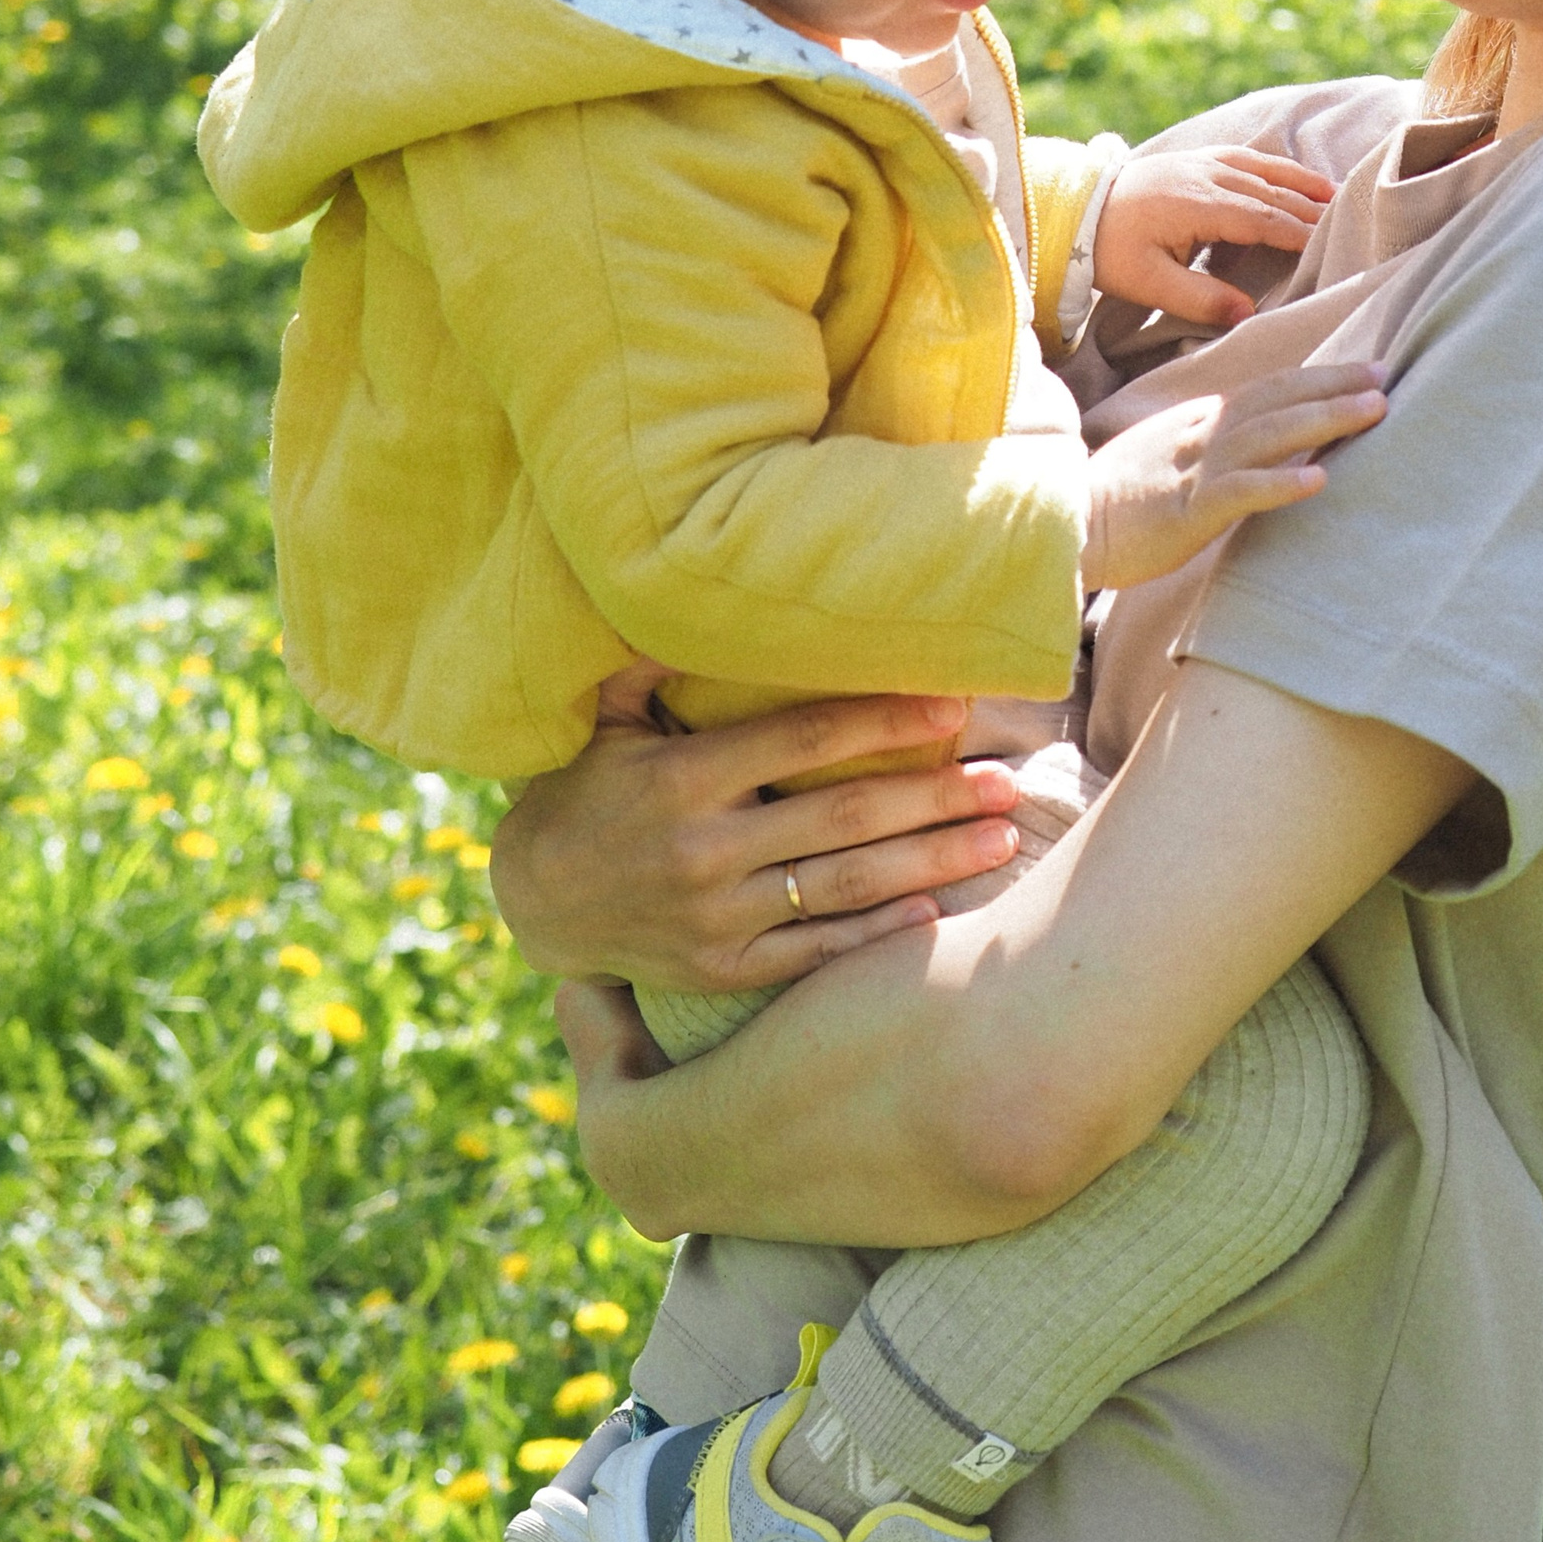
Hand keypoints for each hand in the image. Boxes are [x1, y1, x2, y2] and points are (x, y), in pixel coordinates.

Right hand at [489, 692, 1022, 992]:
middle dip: (934, 797)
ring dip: (931, 862)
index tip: (954, 704)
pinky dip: (877, 934)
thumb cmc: (589, 788)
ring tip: (999, 839)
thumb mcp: (606, 715)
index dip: (883, 719)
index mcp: (681, 778)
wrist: (535, 902)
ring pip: (843, 885)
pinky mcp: (723, 969)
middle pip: (843, 817)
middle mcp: (703, 850)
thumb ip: (652, 655)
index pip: (803, 740)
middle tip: (1007, 780)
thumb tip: (691, 572)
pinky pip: (816, 952)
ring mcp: (716, 917)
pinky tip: (937, 909)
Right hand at [1079, 361, 1385, 590]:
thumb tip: (1274, 447)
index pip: (1270, 389)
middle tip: (1386, 378)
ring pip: (1269, 434)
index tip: (1368, 371)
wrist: (1069, 524)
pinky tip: (1319, 481)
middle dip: (1335, 387)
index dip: (1320, 377)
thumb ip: (1219, 445)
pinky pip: (1239, 491)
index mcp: (1202, 421)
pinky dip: (1280, 483)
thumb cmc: (1121, 497)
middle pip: (1278, 399)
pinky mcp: (1186, 510)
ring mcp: (1195, 468)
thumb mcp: (1174, 457)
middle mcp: (1204, 434)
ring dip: (1324, 419)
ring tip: (1372, 411)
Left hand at [1091, 145, 1335, 327]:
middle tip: (1348, 224)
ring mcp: (1202, 162)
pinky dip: (1278, 167)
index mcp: (1197, 206)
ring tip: (1337, 195)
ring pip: (1265, 170)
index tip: (1328, 248)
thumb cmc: (1111, 251)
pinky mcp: (1197, 158)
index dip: (1297, 235)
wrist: (1076, 210)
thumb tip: (1247, 314)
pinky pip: (1248, 157)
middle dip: (1309, 209)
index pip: (1261, 220)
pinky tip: (1296, 176)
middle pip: (1271, 193)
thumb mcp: (1149, 284)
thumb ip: (1199, 299)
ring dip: (1301, 183)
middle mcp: (1206, 176)